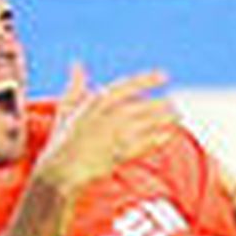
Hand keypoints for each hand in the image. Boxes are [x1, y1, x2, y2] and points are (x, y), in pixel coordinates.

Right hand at [34, 65, 178, 197]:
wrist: (58, 172)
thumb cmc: (62, 140)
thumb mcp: (66, 108)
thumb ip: (75, 86)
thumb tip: (76, 63)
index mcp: (95, 103)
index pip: (127, 85)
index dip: (147, 79)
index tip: (164, 75)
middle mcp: (106, 117)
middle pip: (141, 106)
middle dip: (160, 104)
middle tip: (173, 104)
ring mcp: (113, 136)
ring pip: (146, 124)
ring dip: (164, 119)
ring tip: (177, 116)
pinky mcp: (118, 154)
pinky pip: (144, 143)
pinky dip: (159, 138)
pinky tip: (170, 134)